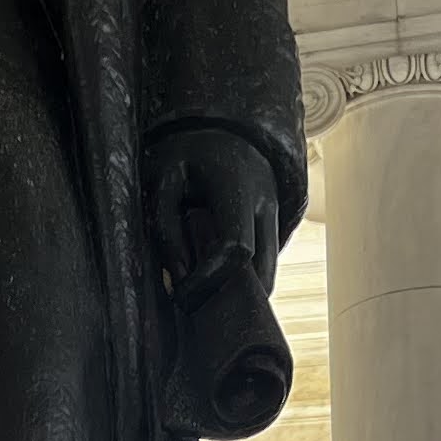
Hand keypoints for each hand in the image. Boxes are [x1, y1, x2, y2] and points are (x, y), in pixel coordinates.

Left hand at [146, 130, 278, 301]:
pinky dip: (244, 282)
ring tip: (204, 300)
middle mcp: (266, 203)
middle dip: (230, 298)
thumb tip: (179, 276)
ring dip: (241, 295)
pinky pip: (265, 264)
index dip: (210, 279)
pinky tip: (216, 286)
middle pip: (262, 270)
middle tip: (195, 308)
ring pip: (269, 272)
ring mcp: (276, 215)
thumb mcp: (164, 180)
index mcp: (238, 186)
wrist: (224, 133)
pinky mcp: (275, 226)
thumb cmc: (186, 156)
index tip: (182, 296)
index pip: (236, 246)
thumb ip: (167, 227)